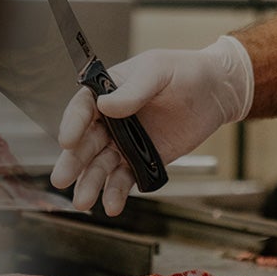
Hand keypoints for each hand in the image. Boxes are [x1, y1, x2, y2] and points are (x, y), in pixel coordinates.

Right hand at [50, 36, 252, 215]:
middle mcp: (111, 119)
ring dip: (90, 183)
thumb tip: (106, 106)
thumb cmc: (184, 72)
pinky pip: (125, 178)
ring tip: (83, 201)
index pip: (83, 108)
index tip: (67, 141)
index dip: (73, 124)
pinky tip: (112, 204)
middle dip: (73, 162)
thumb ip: (134, 89)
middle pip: (86, 143)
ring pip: (101, 165)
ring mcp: (126, 142)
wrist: (215, 92)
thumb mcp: (157, 71)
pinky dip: (116, 192)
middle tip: (61, 179)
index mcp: (108, 91)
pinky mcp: (143, 160)